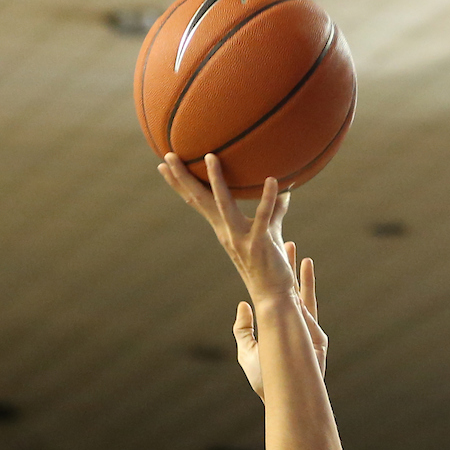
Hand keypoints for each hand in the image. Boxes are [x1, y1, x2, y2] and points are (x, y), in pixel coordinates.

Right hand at [158, 153, 295, 303]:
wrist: (274, 295)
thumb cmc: (270, 264)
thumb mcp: (271, 232)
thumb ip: (274, 209)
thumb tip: (284, 188)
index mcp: (224, 228)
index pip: (197, 201)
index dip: (180, 183)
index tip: (164, 163)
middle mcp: (226, 231)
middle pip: (200, 199)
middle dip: (183, 177)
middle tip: (168, 154)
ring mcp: (240, 238)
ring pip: (224, 205)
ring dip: (217, 181)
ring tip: (210, 157)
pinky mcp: (259, 243)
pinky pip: (264, 216)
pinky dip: (268, 198)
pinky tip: (272, 179)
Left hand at [233, 242, 326, 401]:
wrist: (284, 397)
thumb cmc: (265, 381)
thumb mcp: (248, 352)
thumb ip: (244, 330)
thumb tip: (242, 305)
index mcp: (275, 329)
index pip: (272, 298)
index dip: (270, 281)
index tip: (266, 263)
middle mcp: (290, 324)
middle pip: (287, 289)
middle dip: (284, 267)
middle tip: (281, 243)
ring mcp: (303, 326)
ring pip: (298, 290)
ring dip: (294, 268)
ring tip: (292, 245)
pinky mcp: (314, 331)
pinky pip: (309, 302)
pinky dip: (307, 282)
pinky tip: (306, 263)